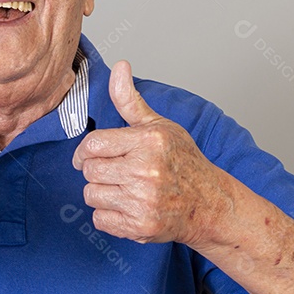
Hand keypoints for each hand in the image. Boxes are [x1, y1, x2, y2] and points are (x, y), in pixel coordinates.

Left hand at [72, 61, 232, 247]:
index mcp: (148, 141)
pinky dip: (108, 216)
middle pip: (89, 170)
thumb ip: (130, 100)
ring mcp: (143, 200)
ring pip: (91, 195)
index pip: (93, 144)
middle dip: (97, 171)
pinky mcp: (140, 226)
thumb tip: (119, 66)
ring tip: (124, 189)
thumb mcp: (158, 126)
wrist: (208, 204)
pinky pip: (100, 220)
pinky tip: (128, 207)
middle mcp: (145, 170)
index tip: (90, 155)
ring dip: (102, 193)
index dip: (85, 151)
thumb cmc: (182, 162)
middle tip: (114, 173)